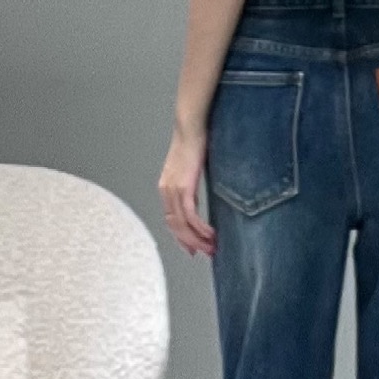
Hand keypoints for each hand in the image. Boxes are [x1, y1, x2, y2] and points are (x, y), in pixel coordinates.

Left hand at [159, 124, 214, 257]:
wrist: (190, 126)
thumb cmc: (194, 141)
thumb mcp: (191, 166)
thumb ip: (191, 181)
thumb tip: (200, 194)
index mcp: (166, 186)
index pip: (172, 219)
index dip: (182, 235)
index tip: (193, 247)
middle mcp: (166, 190)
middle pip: (175, 226)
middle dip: (191, 242)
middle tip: (205, 253)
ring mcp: (174, 189)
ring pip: (182, 224)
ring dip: (197, 239)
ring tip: (212, 248)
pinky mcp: (184, 187)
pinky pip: (190, 215)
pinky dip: (200, 228)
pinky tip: (211, 234)